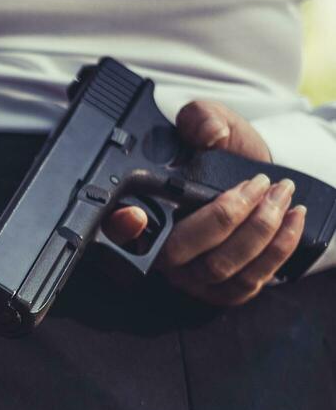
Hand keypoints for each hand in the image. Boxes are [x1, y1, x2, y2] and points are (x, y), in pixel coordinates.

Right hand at [102, 100, 306, 306]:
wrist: (257, 179)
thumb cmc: (227, 156)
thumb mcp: (211, 126)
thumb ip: (201, 118)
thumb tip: (209, 132)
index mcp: (144, 217)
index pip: (118, 230)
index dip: (121, 228)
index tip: (133, 215)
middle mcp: (162, 256)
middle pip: (179, 252)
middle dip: (226, 217)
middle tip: (258, 184)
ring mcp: (193, 278)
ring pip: (219, 267)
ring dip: (259, 229)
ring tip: (281, 194)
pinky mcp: (225, 291)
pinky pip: (248, 281)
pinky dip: (277, 249)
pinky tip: (292, 218)